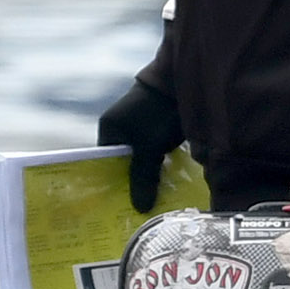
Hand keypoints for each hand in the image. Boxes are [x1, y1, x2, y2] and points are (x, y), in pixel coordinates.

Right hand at [98, 75, 181, 212]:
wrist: (184, 79)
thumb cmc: (158, 113)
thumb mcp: (149, 147)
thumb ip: (143, 176)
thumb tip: (139, 209)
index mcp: (109, 129)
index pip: (105, 163)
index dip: (113, 184)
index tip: (120, 204)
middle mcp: (120, 127)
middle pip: (124, 163)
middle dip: (133, 183)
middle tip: (141, 207)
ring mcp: (139, 126)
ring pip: (141, 158)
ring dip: (149, 174)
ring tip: (156, 199)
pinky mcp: (157, 126)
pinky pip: (154, 151)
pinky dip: (160, 164)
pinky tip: (168, 180)